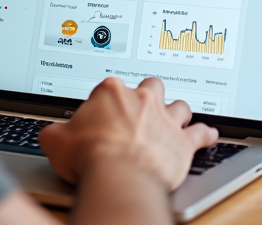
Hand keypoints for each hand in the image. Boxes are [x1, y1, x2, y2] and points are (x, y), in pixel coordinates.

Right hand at [38, 77, 218, 190]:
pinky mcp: (182, 141)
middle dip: (148, 94)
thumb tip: (51, 133)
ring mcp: (164, 118)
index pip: (110, 89)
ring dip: (177, 111)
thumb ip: (54, 132)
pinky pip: (201, 133)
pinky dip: (206, 134)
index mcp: (111, 92)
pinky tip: (210, 134)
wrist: (118, 176)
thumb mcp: (56, 142)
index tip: (103, 117)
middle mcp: (142, 99)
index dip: (106, 104)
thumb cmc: (89, 157)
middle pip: (150, 86)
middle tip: (143, 105)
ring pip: (178, 105)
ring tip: (176, 116)